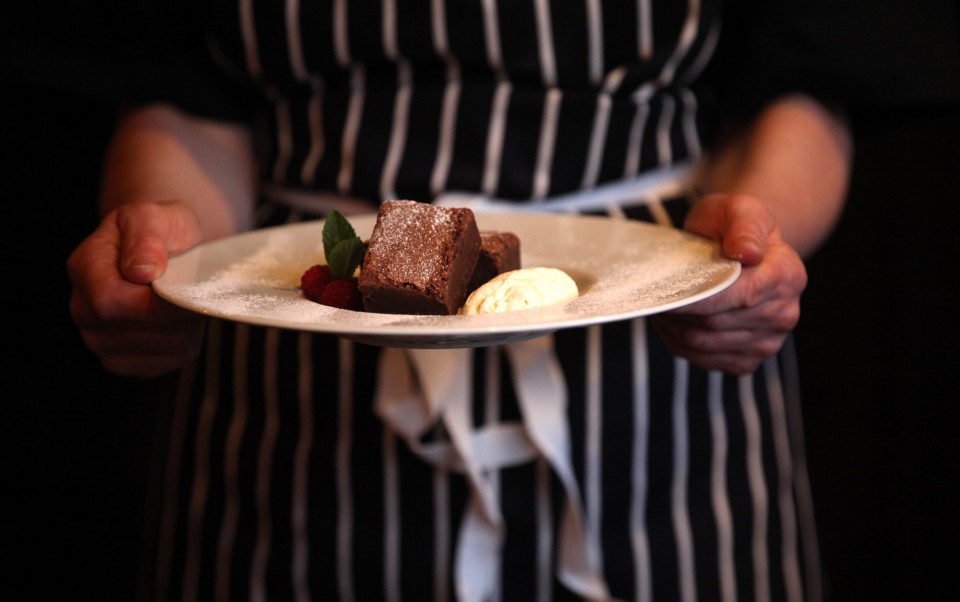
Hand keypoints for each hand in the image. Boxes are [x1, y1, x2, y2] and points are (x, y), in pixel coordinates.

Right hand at [67, 200, 206, 377]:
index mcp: (84, 268)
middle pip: (136, 331)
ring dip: (186, 328)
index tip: (187, 292)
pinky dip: (185, 345)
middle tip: (195, 291)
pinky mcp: (126, 361)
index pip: (110, 302)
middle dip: (177, 314)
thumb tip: (142, 271)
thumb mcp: (155, 216)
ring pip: (159, 350)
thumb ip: (146, 238)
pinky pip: (167, 363)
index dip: (155, 305)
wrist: (170, 249)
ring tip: (187, 303)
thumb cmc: (162, 230)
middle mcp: (83, 310)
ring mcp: (101, 340)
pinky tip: (183, 322)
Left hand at [651, 193, 806, 374]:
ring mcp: (767, 342)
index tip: (667, 293)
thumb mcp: (740, 209)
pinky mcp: (746, 361)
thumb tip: (748, 252)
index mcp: (788, 276)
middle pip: (715, 323)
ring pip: (703, 344)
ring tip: (662, 304)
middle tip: (656, 293)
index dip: (699, 298)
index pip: (739, 296)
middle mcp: (784, 314)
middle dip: (679, 310)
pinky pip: (701, 359)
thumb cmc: (735, 227)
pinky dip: (678, 342)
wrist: (741, 249)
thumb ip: (744, 226)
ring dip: (673, 326)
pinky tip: (672, 321)